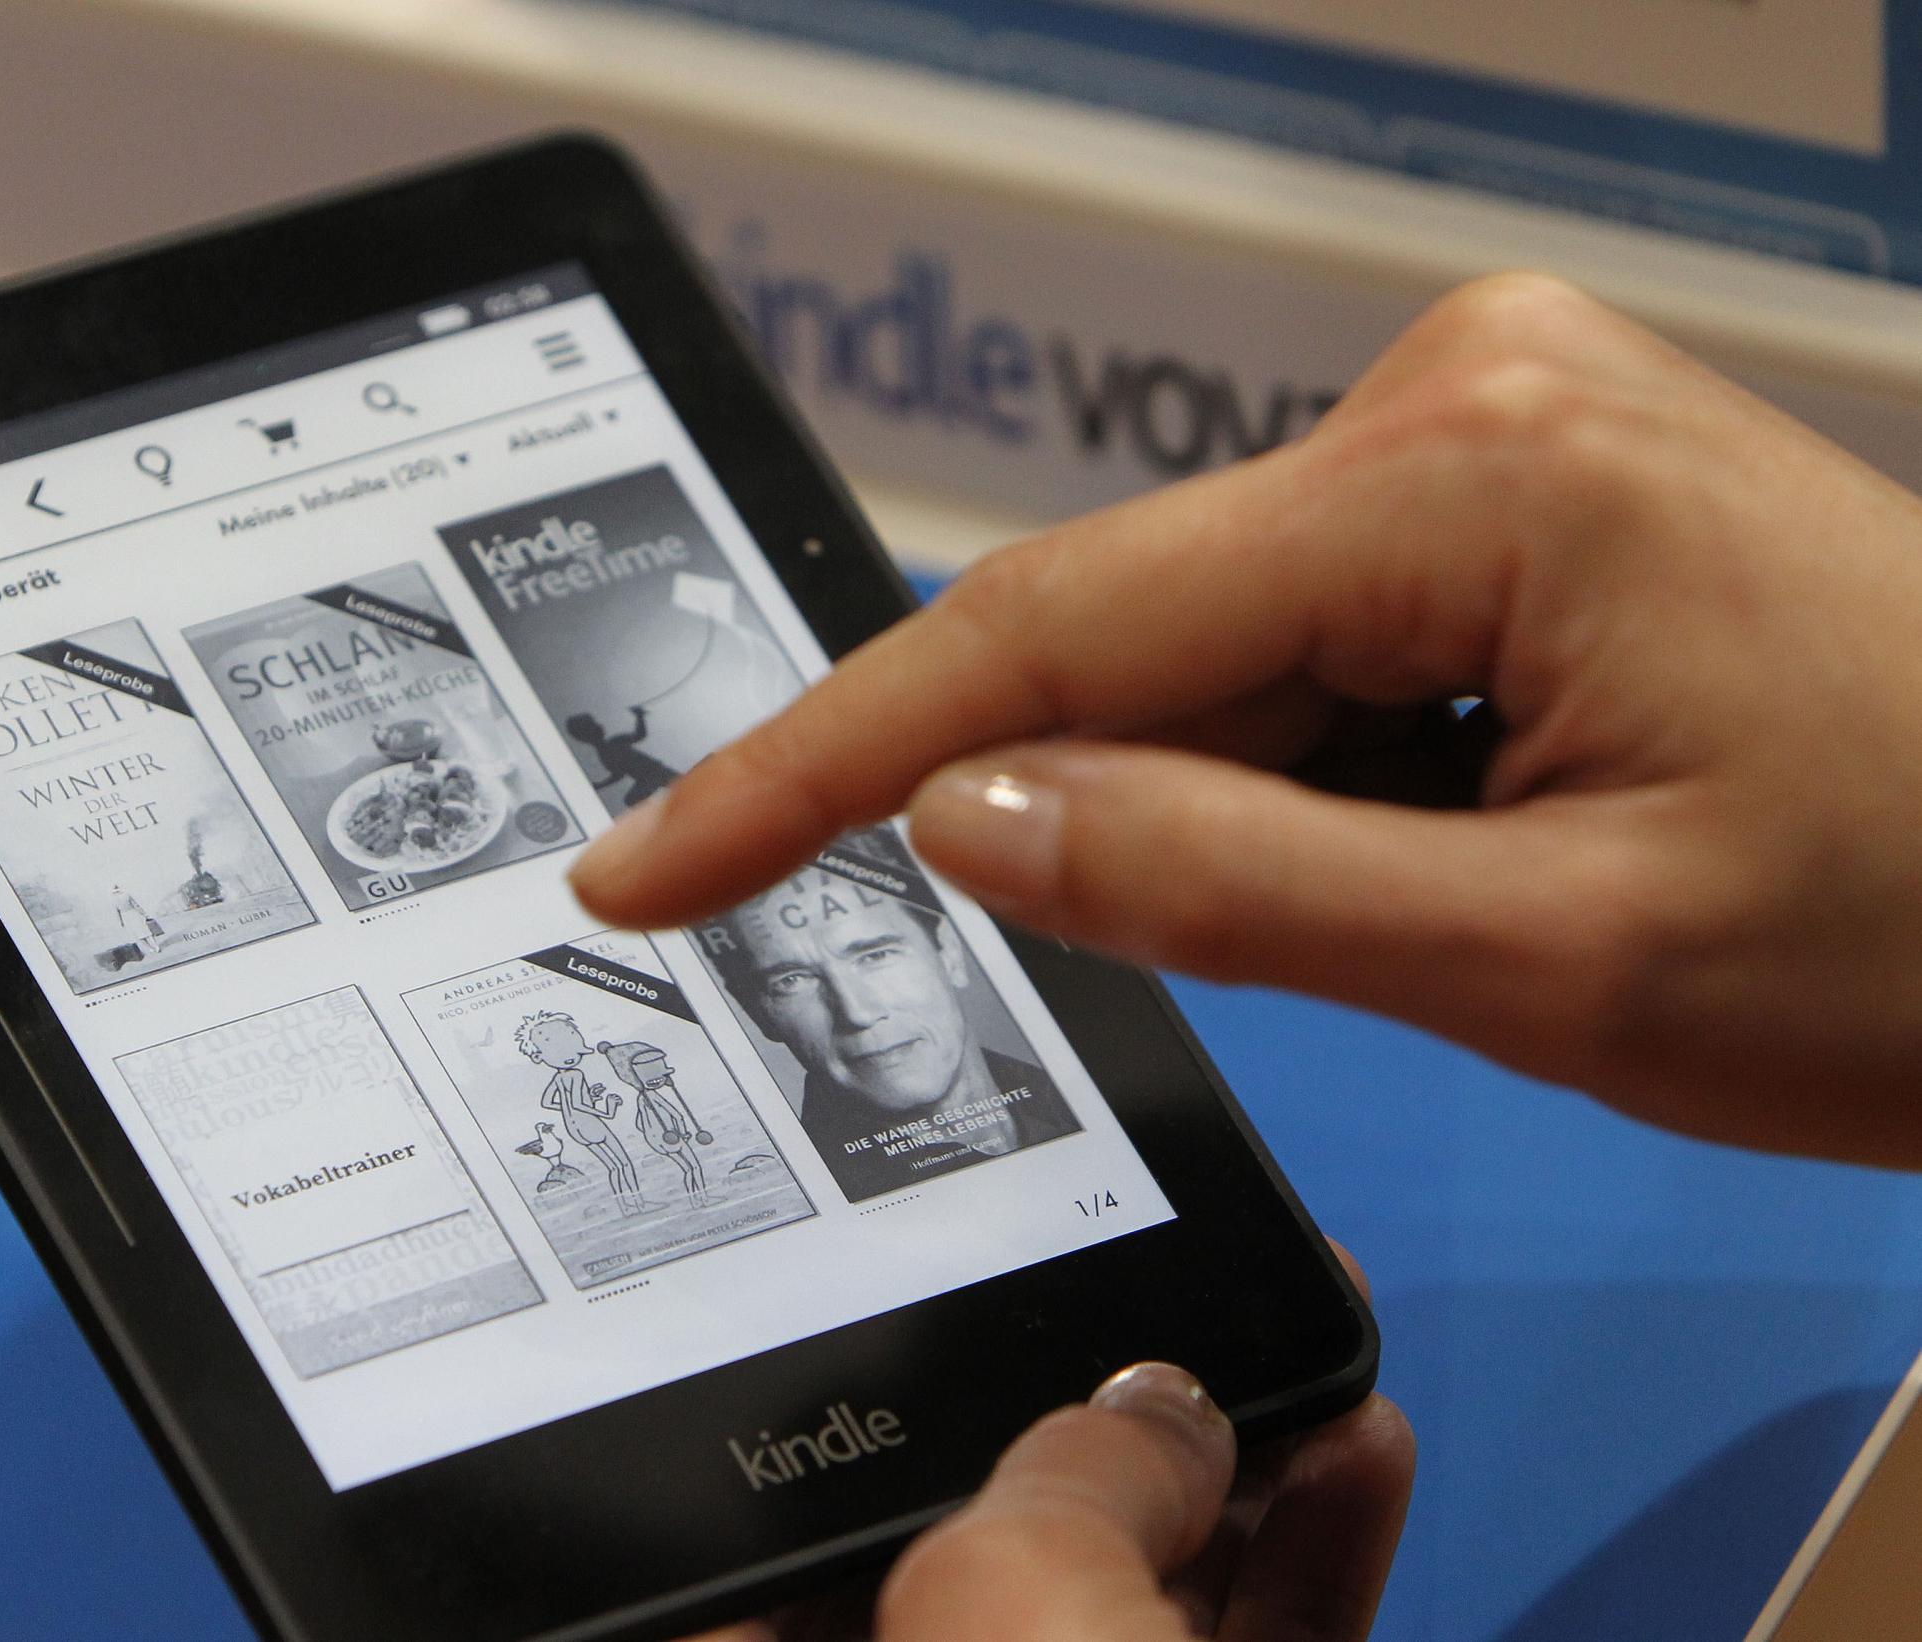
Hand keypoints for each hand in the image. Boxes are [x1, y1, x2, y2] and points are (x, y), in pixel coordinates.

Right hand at [573, 274, 1921, 1166]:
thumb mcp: (1549, 963)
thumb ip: (1225, 882)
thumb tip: (965, 818)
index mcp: (1470, 476)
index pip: (1046, 630)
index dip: (819, 767)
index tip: (656, 860)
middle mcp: (1460, 394)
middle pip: (1135, 644)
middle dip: (1157, 819)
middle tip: (1375, 942)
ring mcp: (1484, 425)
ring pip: (1215, 662)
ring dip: (1268, 809)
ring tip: (1501, 884)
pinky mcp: (1500, 482)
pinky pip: (1303, 643)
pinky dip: (1328, 771)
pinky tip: (1499, 825)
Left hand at [685, 1361, 1412, 1641]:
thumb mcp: (1014, 1602)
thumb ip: (1070, 1473)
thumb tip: (1164, 1411)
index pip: (782, 1498)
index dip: (857, 1383)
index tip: (948, 1290)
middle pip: (994, 1521)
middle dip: (1105, 1402)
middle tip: (1189, 1292)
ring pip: (1142, 1584)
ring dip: (1243, 1464)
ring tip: (1317, 1349)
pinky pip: (1249, 1639)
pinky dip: (1310, 1552)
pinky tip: (1369, 1449)